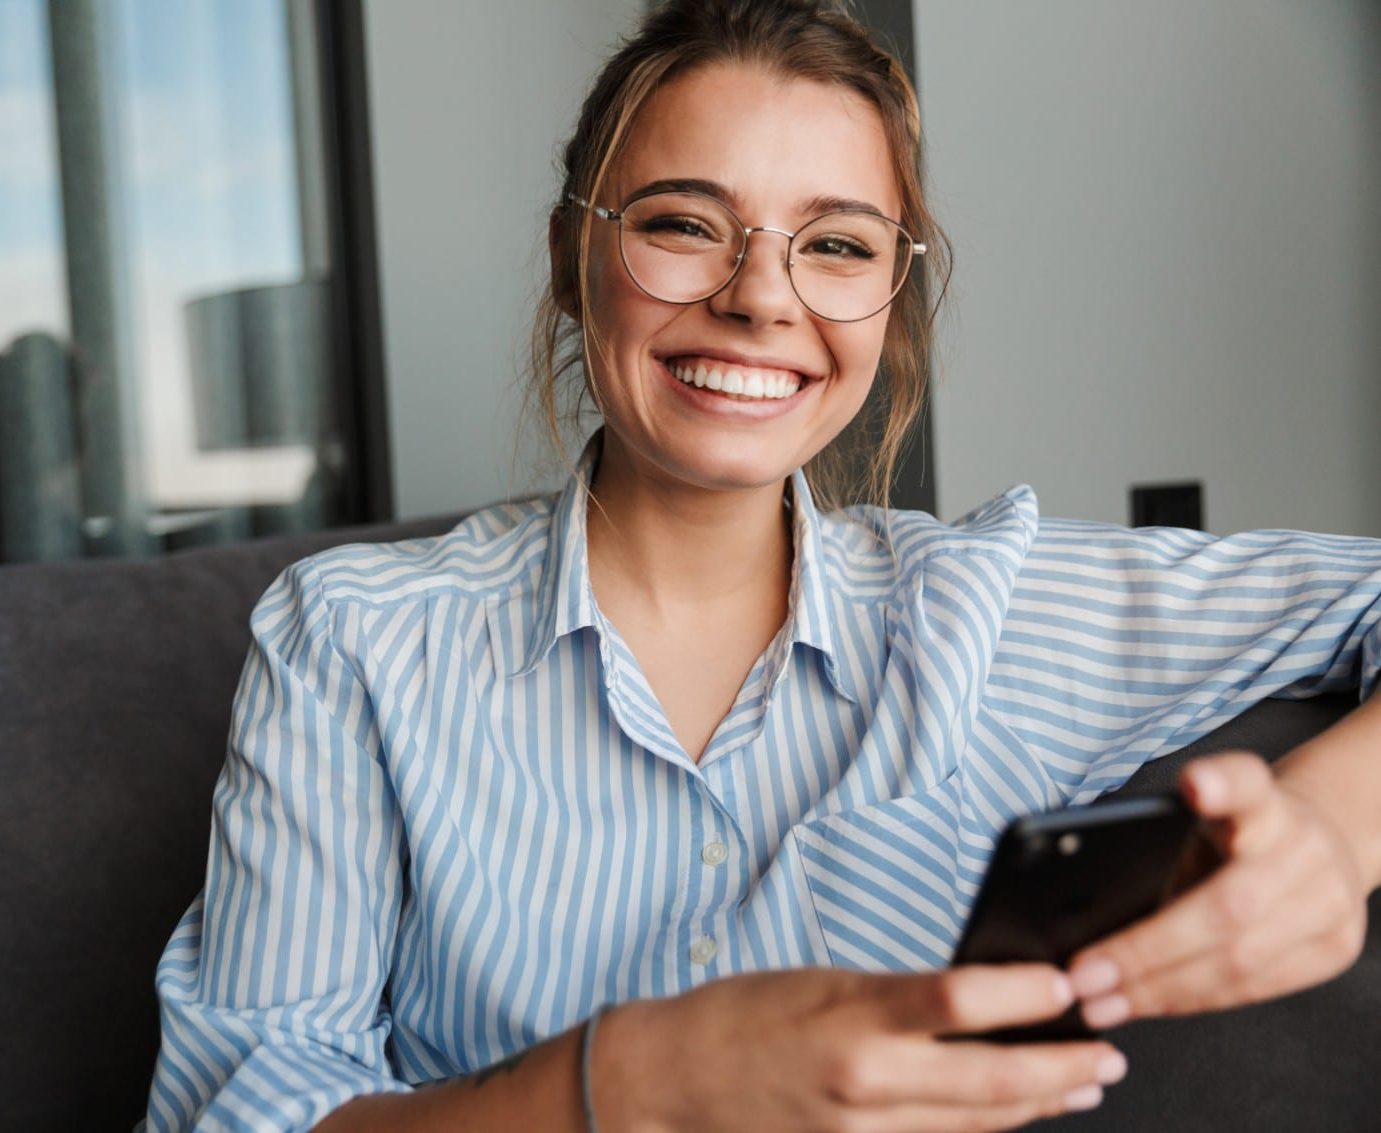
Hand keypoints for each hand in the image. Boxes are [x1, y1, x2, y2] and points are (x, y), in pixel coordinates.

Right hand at [594, 965, 1128, 1132]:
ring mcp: (863, 1128)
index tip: (1068, 983)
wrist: (678, 1079)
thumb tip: (976, 995)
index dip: (1026, 995)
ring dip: (1041, 1104)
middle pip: (990, 1081)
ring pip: (977, 1124)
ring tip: (1085, 1084)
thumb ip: (898, 995)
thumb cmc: (743, 1014)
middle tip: (1107, 1053)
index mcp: (852, 1015)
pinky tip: (1018, 1113)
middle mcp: (864, 1078)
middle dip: (1062, 1069)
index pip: (959, 1000)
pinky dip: (988, 1127)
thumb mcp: (823, 980)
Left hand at [1068, 751, 1368, 1027]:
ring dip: (1160, 991)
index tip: (1195, 783)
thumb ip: (1161, 843)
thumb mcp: (1206, 819)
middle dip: (1146, 951)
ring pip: (1239, 962)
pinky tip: (1148, 1004)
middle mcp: (1304, 846)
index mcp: (1265, 801)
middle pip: (1227, 906)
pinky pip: (1254, 989)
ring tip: (1102, 1003)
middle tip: (1085, 976)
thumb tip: (1080, 905)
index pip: (1248, 783)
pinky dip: (1191, 1001)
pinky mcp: (1334, 950)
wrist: (1324, 846)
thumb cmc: (1238, 835)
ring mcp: (1329, 901)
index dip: (1223, 784)